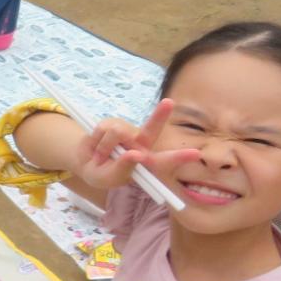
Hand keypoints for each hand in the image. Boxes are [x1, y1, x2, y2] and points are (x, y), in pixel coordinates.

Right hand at [69, 99, 201, 193]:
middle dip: (160, 115)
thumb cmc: (102, 174)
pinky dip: (95, 140)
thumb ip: (122, 168)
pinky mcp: (113, 122)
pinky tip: (96, 146)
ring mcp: (128, 132)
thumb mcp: (109, 178)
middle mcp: (141, 144)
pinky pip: (103, 129)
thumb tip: (135, 154)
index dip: (180, 157)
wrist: (84, 162)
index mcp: (146, 162)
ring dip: (104, 148)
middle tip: (169, 103)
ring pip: (117, 132)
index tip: (195, 153)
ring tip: (99, 157)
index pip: (165, 161)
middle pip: (152, 128)